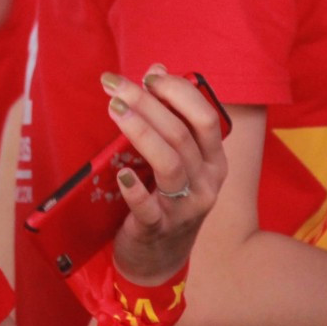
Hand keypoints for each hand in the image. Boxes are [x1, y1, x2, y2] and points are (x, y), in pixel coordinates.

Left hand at [104, 65, 227, 284]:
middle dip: (147, 103)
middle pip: (181, 135)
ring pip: (169, 164)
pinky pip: (150, 207)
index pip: (205, 117)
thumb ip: (168, 114)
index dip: (177, 92)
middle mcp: (206, 182)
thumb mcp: (173, 156)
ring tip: (114, 110)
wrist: (158, 257)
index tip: (147, 75)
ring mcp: (185, 208)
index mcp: (213, 160)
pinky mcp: (159, 229)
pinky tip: (119, 174)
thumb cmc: (164, 196)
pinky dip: (134, 189)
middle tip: (113, 85)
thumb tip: (157, 68)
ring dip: (140, 133)